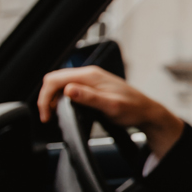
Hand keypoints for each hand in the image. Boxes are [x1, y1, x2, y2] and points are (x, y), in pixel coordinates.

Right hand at [37, 66, 184, 157]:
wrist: (146, 111)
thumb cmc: (132, 109)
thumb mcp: (110, 106)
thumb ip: (89, 97)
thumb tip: (69, 90)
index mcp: (90, 75)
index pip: (56, 79)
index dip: (46, 97)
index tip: (46, 114)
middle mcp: (89, 74)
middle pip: (55, 79)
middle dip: (47, 97)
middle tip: (48, 116)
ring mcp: (90, 79)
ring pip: (61, 84)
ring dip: (53, 98)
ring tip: (54, 114)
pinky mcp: (91, 86)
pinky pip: (70, 88)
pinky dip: (62, 98)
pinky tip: (64, 109)